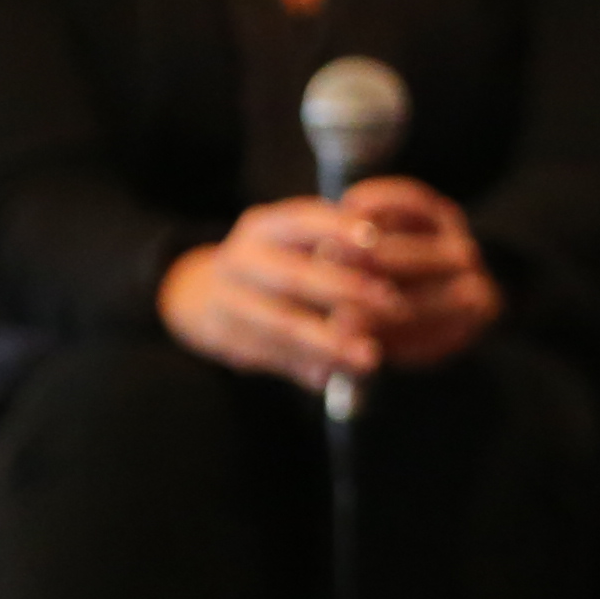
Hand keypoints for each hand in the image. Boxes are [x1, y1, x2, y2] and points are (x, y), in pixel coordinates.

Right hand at [155, 178, 496, 384]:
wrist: (205, 296)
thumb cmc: (277, 263)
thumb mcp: (295, 242)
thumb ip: (332, 247)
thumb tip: (377, 248)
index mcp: (263, 228)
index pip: (300, 220)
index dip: (337, 228)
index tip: (374, 239)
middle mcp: (241, 260)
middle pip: (293, 275)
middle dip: (346, 291)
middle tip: (393, 304)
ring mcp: (229, 302)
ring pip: (282, 324)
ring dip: (329, 344)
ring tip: (369, 358)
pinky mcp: (230, 341)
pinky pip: (273, 357)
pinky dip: (306, 368)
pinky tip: (333, 377)